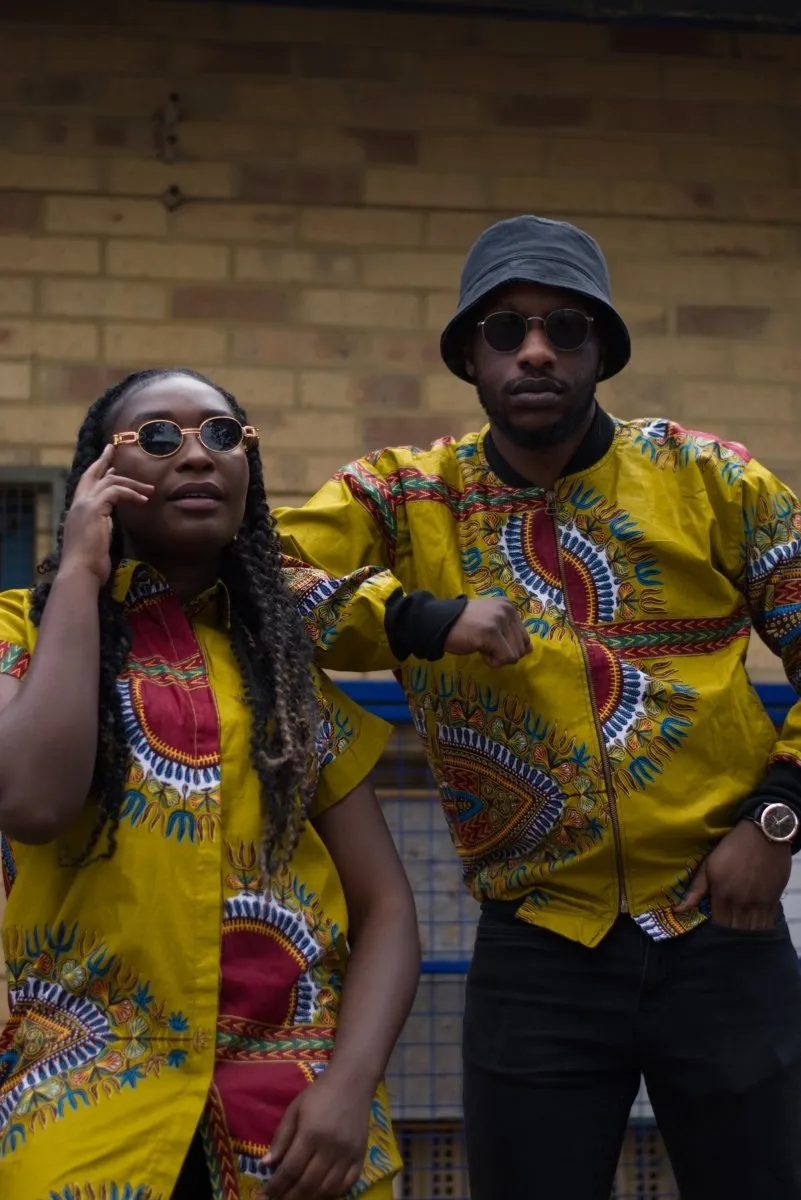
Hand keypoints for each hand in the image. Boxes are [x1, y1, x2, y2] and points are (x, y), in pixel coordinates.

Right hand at [60, 444, 152, 584]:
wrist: (80, 570)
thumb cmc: (89, 562)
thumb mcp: (97, 538)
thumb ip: (101, 525)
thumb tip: (110, 518)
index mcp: (77, 511)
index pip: (86, 485)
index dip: (97, 472)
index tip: (108, 463)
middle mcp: (78, 504)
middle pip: (92, 475)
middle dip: (104, 460)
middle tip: (113, 448)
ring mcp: (84, 505)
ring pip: (109, 482)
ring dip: (132, 484)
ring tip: (149, 490)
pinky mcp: (93, 508)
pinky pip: (116, 491)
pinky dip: (131, 493)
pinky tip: (143, 500)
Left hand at [260, 1069, 371, 1199]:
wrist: (353, 1080)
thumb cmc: (320, 1093)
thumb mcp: (294, 1109)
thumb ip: (281, 1138)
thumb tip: (265, 1165)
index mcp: (311, 1133)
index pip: (290, 1169)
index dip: (275, 1187)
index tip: (264, 1196)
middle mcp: (331, 1147)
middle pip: (307, 1183)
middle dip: (289, 1197)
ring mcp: (348, 1154)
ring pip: (327, 1189)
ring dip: (309, 1198)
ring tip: (296, 1199)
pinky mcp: (361, 1156)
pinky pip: (347, 1184)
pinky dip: (333, 1194)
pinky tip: (321, 1193)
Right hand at [444, 598, 531, 667]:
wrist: (439, 622)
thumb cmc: (464, 624)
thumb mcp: (491, 622)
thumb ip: (510, 633)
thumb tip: (529, 649)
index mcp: (509, 606)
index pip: (524, 638)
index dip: (506, 645)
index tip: (488, 637)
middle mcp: (508, 610)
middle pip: (521, 648)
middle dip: (502, 652)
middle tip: (483, 641)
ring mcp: (500, 621)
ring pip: (514, 655)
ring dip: (497, 656)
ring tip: (480, 643)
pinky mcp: (492, 633)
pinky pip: (504, 658)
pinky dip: (492, 661)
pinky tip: (479, 648)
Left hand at [675, 820, 791, 929]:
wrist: (762, 835)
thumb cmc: (731, 848)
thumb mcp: (709, 865)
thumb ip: (696, 890)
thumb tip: (679, 909)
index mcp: (723, 895)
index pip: (718, 925)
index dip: (715, 929)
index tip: (713, 926)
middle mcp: (741, 903)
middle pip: (735, 930)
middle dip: (729, 933)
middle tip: (725, 929)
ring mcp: (759, 903)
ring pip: (752, 930)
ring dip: (745, 932)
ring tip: (739, 929)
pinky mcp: (773, 900)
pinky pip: (767, 922)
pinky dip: (760, 926)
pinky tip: (754, 923)